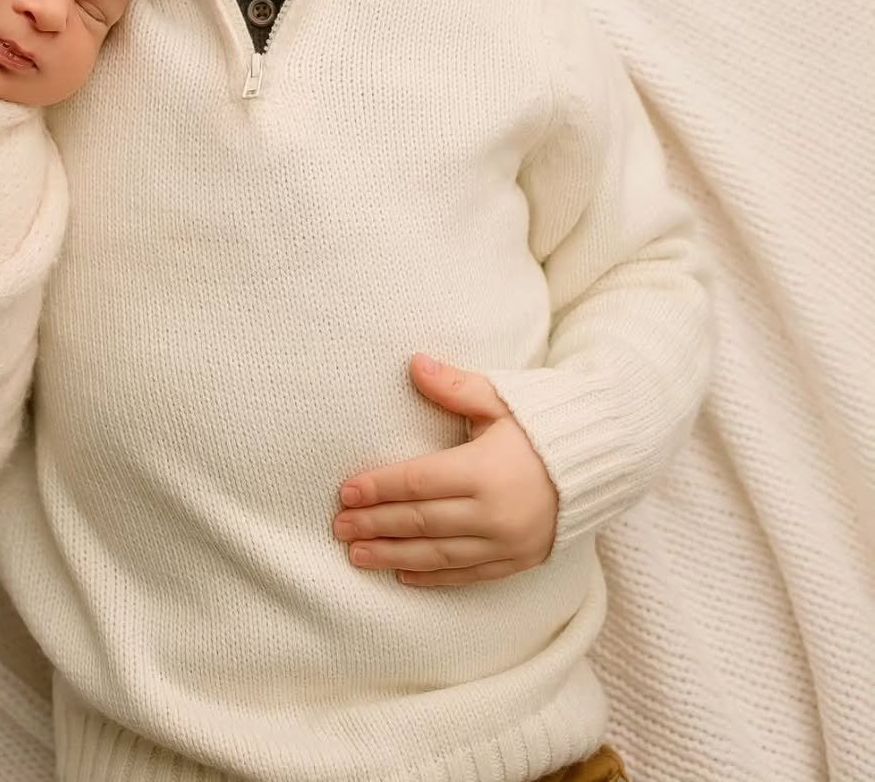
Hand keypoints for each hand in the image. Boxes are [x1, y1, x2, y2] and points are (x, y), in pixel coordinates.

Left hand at [332, 354, 557, 586]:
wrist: (600, 461)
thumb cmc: (542, 424)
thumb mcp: (500, 400)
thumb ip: (455, 386)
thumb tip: (414, 363)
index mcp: (485, 470)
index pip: (418, 482)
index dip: (379, 487)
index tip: (345, 492)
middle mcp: (494, 513)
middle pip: (421, 521)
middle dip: (376, 524)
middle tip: (338, 526)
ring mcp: (507, 542)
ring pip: (439, 554)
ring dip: (394, 555)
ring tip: (357, 555)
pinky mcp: (519, 560)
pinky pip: (469, 575)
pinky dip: (434, 576)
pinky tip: (403, 575)